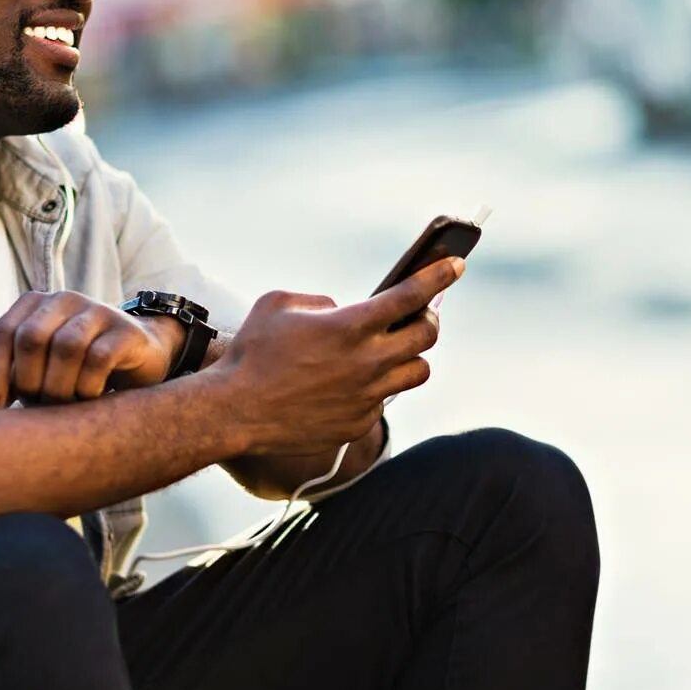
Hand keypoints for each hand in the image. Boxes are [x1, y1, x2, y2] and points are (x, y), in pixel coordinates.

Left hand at [0, 291, 179, 408]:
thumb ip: (8, 384)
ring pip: (66, 347)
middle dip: (29, 381)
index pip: (1, 332)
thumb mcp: (40, 374)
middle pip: (31, 338)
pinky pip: (98, 358)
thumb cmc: (78, 370)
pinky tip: (89, 399)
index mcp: (35, 304)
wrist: (141, 358)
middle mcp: (64, 299)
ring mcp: (98, 311)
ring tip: (65, 404)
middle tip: (39, 405)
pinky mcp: (125, 331)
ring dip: (60, 387)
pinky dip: (88, 387)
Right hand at [214, 256, 461, 455]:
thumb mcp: (279, 303)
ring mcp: (366, 397)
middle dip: (430, 319)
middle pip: (428, 336)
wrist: (235, 411)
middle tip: (420, 314)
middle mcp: (367, 362)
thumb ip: (321, 300)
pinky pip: (384, 400)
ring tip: (393, 350)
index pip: (412, 295)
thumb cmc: (252, 352)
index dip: (439, 276)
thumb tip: (341, 309)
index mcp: (351, 325)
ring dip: (411, 356)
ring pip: (417, 372)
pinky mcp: (358, 424)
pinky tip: (354, 382)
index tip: (455, 266)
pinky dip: (377, 387)